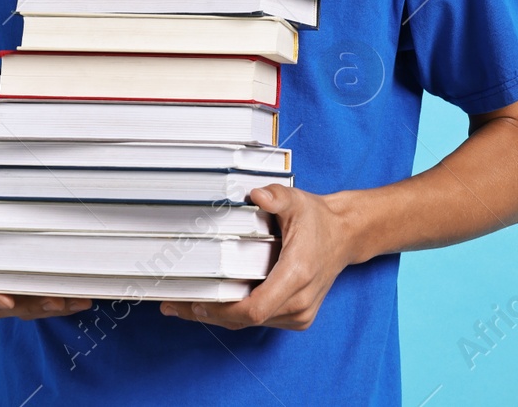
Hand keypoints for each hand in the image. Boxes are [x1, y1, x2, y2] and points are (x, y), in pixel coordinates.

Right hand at [0, 144, 93, 320]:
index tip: (7, 301)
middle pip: (4, 301)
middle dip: (32, 307)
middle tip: (58, 302)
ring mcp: (7, 273)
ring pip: (26, 303)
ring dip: (52, 307)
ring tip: (80, 301)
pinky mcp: (26, 273)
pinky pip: (40, 294)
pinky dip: (60, 299)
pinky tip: (84, 296)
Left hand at [159, 184, 354, 330]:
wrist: (345, 236)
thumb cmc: (318, 220)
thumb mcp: (297, 201)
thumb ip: (276, 197)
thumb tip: (256, 194)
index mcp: (297, 275)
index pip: (254, 309)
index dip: (221, 310)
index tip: (194, 303)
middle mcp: (299, 301)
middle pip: (246, 320)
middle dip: (209, 314)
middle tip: (173, 307)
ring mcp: (300, 313)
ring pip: (251, 323)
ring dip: (219, 316)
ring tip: (184, 306)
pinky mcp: (298, 317)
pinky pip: (261, 320)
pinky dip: (236, 314)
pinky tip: (213, 304)